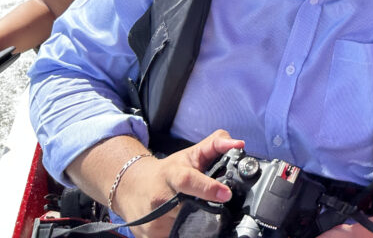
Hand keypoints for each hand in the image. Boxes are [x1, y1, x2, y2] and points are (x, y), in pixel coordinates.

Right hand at [114, 130, 242, 237]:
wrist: (133, 187)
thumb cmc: (169, 170)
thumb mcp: (191, 153)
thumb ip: (216, 145)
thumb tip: (239, 144)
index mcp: (172, 174)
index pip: (188, 181)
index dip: (207, 188)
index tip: (226, 194)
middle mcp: (160, 198)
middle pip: (189, 208)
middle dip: (206, 209)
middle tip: (218, 208)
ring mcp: (153, 220)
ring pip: (185, 226)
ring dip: (198, 222)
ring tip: (200, 214)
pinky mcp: (150, 236)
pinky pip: (176, 236)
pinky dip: (187, 232)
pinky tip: (189, 225)